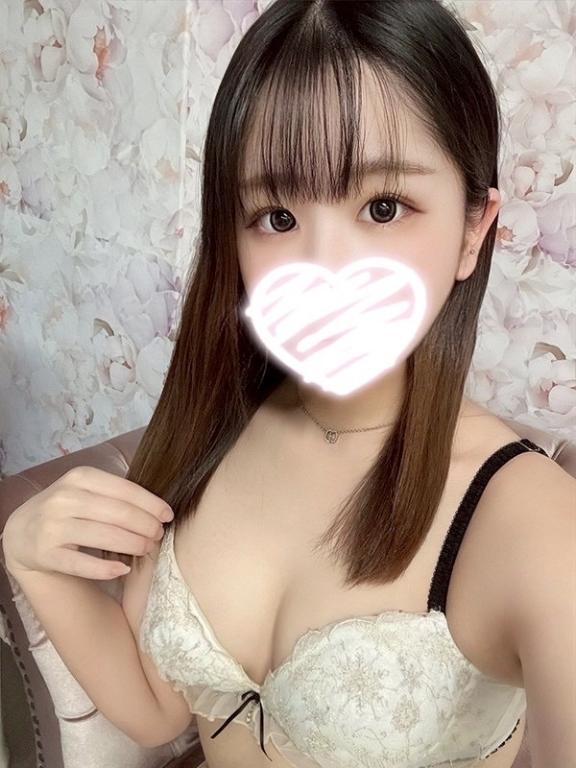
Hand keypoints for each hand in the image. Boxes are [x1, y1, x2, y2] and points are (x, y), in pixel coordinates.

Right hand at [1, 466, 172, 579]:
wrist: (21, 532)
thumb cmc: (66, 508)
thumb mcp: (85, 489)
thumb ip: (115, 493)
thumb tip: (158, 506)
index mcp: (80, 477)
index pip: (125, 490)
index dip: (151, 504)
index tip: (167, 515)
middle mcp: (65, 499)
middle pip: (119, 514)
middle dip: (146, 526)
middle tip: (158, 534)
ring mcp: (53, 527)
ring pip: (105, 537)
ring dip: (133, 544)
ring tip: (147, 548)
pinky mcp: (46, 554)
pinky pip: (83, 564)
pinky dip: (107, 569)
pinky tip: (123, 568)